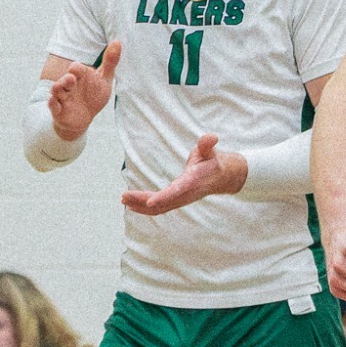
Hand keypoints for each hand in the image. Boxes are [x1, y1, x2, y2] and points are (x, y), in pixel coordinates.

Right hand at [49, 40, 120, 140]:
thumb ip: (110, 62)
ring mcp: (62, 98)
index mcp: (79, 76)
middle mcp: (69, 85)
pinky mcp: (58, 111)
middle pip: (65, 79)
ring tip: (59, 86)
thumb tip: (118, 41)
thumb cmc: (93, 95)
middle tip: (71, 77)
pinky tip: (52, 100)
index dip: (77, 68)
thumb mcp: (104, 79)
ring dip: (58, 88)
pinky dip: (52, 103)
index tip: (76, 68)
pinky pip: (53, 106)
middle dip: (67, 79)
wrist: (83, 118)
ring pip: (56, 91)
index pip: (77, 68)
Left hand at [121, 134, 244, 215]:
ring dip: (140, 206)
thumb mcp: (210, 151)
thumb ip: (207, 145)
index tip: (150, 201)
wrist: (222, 178)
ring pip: (159, 208)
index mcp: (192, 182)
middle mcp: (185, 194)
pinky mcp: (177, 202)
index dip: (163, 197)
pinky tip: (131, 205)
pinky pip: (160, 209)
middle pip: (162, 202)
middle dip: (142, 201)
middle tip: (123, 196)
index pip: (176, 191)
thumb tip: (211, 137)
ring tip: (123, 199)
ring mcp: (181, 200)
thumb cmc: (212, 162)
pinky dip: (145, 209)